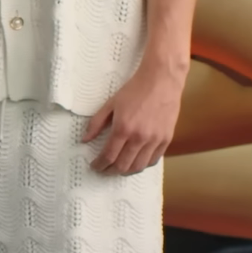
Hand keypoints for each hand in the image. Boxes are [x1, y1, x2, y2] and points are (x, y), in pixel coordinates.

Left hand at [83, 58, 184, 174]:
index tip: (95, 166)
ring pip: (138, 166)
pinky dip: (143, 164)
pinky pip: (153, 160)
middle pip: (123, 165)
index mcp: (123, 128)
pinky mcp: (166, 139)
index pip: (108, 156)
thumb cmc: (135, 90)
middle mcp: (139, 138)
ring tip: (119, 168)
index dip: (99, 165)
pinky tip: (136, 161)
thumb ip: (96, 123)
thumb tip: (85, 139)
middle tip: (105, 170)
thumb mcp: (111, 104)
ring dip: (126, 171)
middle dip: (110, 171)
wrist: (162, 80)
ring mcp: (154, 140)